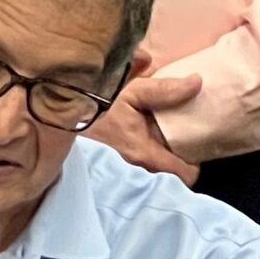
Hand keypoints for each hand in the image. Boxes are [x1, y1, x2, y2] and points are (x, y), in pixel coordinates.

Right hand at [83, 74, 202, 185]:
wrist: (60, 116)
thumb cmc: (94, 107)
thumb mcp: (130, 92)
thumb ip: (164, 89)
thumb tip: (197, 82)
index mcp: (145, 154)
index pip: (184, 176)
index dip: (196, 163)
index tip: (199, 145)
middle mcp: (137, 166)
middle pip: (172, 172)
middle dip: (183, 156)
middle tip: (190, 135)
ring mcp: (127, 165)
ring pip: (157, 166)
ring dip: (167, 151)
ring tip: (173, 131)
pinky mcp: (118, 159)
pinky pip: (144, 161)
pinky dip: (152, 149)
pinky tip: (150, 130)